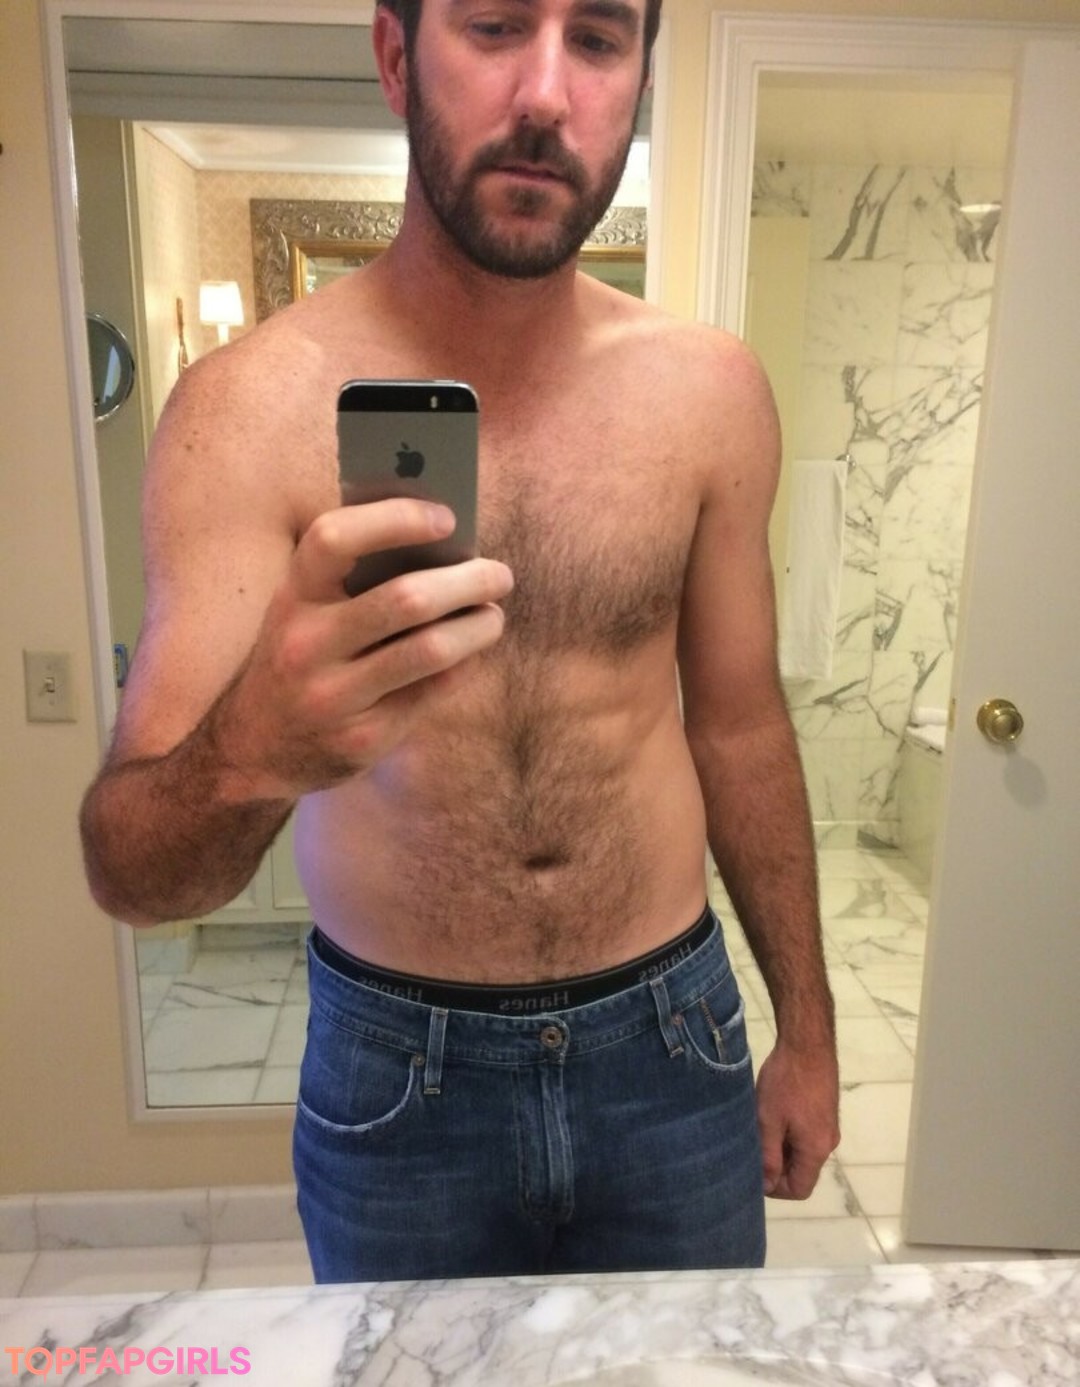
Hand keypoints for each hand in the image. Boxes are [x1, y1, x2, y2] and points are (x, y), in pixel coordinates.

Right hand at [218, 499, 512, 799]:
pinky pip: (432, 691)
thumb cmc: (300, 656)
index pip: (335, 539)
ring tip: (493, 614)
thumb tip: (447, 542)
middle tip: (500, 574)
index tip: (447, 518)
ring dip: (478, 627)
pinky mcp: (362, 738)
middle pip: (405, 599)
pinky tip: (470, 653)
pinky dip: (462, 665)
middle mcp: (306, 645)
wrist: (254, 749)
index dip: (396, 519)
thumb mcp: (304, 611)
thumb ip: (355, 577)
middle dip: (467, 581)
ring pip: (430, 650)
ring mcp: (333, 697)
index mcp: (291, 597)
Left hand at [755, 1039, 839, 1198]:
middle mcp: (828, 1142)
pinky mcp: (825, 1110)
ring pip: (802, 1152)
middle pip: (802, 1171)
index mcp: (816, 1149)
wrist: (807, 1043)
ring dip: (780, 1147)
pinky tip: (771, 1115)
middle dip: (776, 1167)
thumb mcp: (768, 1120)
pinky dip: (788, 1133)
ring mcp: (828, 1125)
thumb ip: (768, 1156)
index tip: (754, 1172)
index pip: (800, 1189)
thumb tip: (766, 1186)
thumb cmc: (785, 1082)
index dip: (775, 1189)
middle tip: (751, 1148)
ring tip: (759, 1129)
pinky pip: (806, 1135)